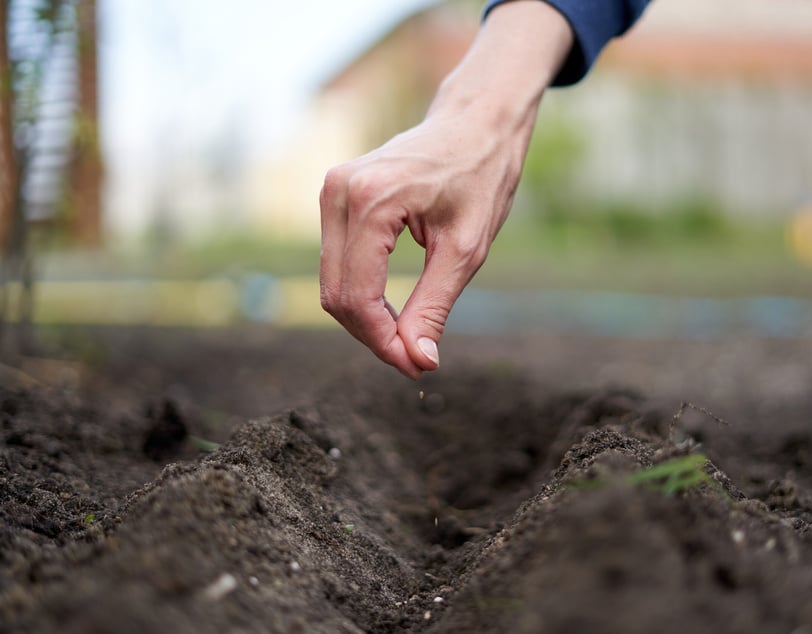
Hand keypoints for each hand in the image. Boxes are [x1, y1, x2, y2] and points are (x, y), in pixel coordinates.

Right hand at [319, 1, 571, 378]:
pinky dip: (361, 294)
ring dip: (365, 319)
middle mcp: (339, 192)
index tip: (418, 368)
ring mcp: (331, 191)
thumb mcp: (466, 249)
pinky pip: (337, 263)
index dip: (383, 343)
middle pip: (337, 295)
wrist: (475, 123)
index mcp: (371, 201)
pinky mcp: (334, 196)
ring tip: (409, 336)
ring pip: (332, 284)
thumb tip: (418, 362)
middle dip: (373, 336)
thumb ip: (434, 307)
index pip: (358, 297)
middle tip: (417, 360)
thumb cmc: (480, 178)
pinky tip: (393, 309)